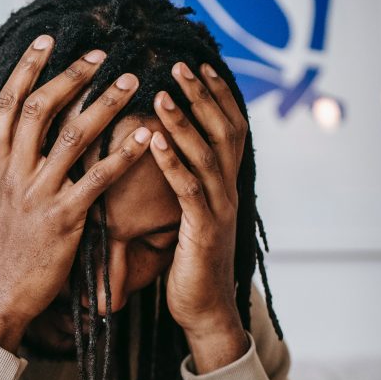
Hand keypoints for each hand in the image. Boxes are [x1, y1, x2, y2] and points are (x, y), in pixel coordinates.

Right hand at [0, 36, 153, 349]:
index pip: (7, 105)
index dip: (27, 69)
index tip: (46, 43)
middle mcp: (12, 173)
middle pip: (39, 109)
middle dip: (70, 76)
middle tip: (100, 56)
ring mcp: (37, 195)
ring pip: (73, 137)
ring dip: (105, 104)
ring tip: (130, 81)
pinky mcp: (63, 219)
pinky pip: (98, 179)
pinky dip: (124, 154)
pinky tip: (146, 135)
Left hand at [150, 61, 249, 369]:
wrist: (203, 312)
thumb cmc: (188, 267)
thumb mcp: (186, 221)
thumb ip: (184, 191)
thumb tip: (163, 164)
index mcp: (223, 187)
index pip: (227, 130)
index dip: (215, 98)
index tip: (197, 69)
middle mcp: (227, 192)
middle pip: (222, 131)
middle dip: (201, 97)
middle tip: (181, 67)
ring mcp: (218, 211)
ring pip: (206, 155)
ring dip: (183, 123)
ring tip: (163, 95)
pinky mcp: (202, 232)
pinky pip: (188, 190)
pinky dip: (172, 163)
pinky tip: (154, 142)